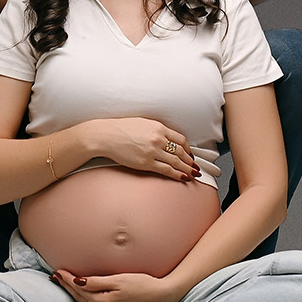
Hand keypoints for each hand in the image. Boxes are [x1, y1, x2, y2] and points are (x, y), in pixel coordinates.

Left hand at [52, 270, 180, 301]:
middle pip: (80, 298)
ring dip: (75, 292)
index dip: (67, 279)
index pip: (79, 289)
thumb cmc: (142, 284)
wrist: (161, 296)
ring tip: (65, 283)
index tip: (57, 270)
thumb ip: (96, 282)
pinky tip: (84, 292)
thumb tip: (77, 282)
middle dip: (67, 286)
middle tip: (55, 275)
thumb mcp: (118, 280)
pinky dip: (86, 297)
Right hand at [84, 117, 198, 179]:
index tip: (190, 154)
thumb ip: (156, 130)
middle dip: (190, 161)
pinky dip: (176, 175)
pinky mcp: (146, 163)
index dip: (188, 148)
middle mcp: (158, 139)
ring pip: (176, 162)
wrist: (106, 136)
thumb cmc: (121, 128)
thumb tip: (166, 138)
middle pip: (181, 151)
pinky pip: (166, 170)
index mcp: (158, 127)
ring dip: (187, 169)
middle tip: (196, 167)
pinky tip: (182, 178)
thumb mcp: (142, 123)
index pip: (180, 139)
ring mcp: (153, 151)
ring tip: (193, 174)